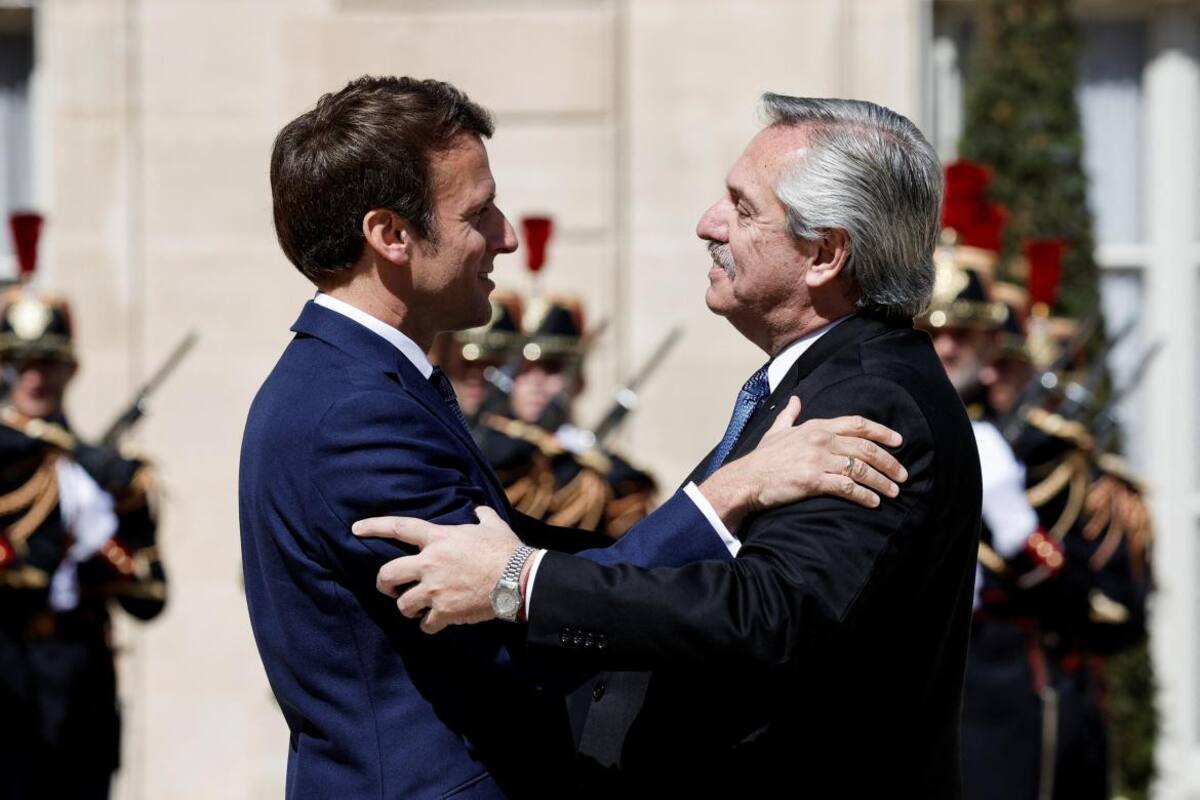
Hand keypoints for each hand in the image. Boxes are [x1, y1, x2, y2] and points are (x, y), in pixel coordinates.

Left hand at [352, 507, 521, 633]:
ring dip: (408, 608)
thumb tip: (479, 509)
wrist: (518, 578)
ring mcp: (435, 590)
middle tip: (389, 589)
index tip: (356, 528)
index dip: (375, 526)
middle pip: (388, 574)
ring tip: (419, 609)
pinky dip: (429, 625)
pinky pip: (425, 625)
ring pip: (403, 605)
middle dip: (383, 584)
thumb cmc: (506, 550)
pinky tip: (436, 623)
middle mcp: (430, 563)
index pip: (399, 527)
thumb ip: (481, 515)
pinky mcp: (445, 612)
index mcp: (439, 538)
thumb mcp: (493, 525)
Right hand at [700, 397, 906, 527]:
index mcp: (816, 426)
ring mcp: (817, 460)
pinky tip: (874, 502)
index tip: (899, 441)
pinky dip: (864, 495)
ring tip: (894, 492)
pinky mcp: (813, 480)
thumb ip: (789, 415)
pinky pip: (847, 487)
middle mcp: (820, 440)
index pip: (857, 424)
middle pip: (865, 447)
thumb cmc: (762, 458)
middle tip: (903, 474)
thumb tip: (795, 400)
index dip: (881, 431)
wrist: (746, 479)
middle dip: (889, 461)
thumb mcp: (776, 431)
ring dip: (881, 481)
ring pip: (860, 468)